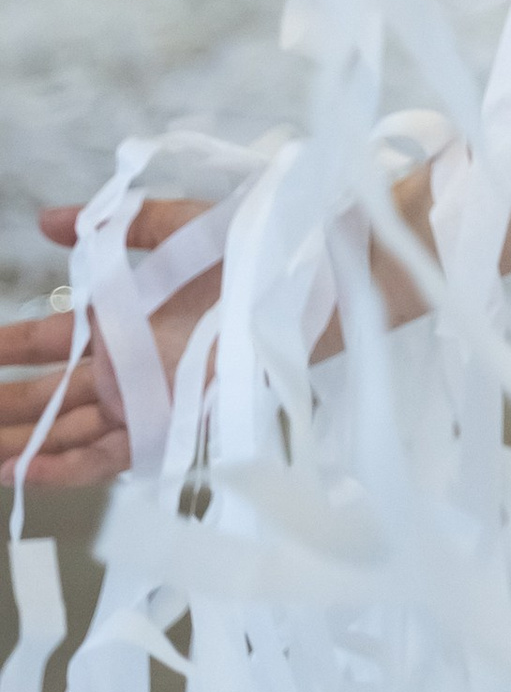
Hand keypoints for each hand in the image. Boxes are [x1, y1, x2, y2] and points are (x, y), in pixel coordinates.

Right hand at [0, 199, 219, 489]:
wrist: (300, 284)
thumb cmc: (244, 252)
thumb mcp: (172, 228)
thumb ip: (114, 227)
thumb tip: (48, 219)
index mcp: (122, 321)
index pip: (49, 341)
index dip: (11, 348)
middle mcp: (124, 366)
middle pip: (48, 397)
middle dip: (5, 406)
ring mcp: (141, 399)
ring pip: (64, 432)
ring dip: (19, 444)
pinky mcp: (164, 425)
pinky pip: (105, 456)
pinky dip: (62, 468)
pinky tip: (19, 472)